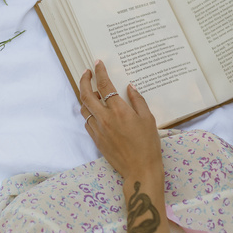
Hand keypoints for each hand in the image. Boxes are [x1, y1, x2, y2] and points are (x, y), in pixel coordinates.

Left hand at [79, 61, 162, 181]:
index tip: (97, 63)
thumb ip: (137, 101)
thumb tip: (130, 87)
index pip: (104, 85)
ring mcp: (98, 130)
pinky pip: (87, 122)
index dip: (99, 72)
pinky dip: (89, 113)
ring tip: (92, 92)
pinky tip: (97, 112)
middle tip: (86, 73)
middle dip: (84, 80)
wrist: (140, 169)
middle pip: (86, 95)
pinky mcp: (96, 139)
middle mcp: (105, 119)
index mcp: (119, 111)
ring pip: (84, 109)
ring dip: (85, 97)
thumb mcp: (148, 119)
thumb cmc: (148, 144)